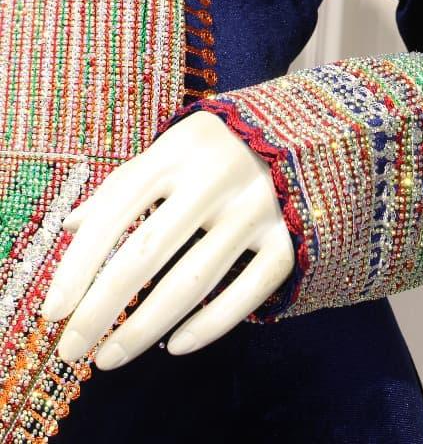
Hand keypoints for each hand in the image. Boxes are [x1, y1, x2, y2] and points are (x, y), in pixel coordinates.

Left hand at [40, 110, 294, 368]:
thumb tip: (73, 227)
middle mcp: (218, 175)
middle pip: (146, 252)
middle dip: (101, 308)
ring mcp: (258, 206)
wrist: (304, 130)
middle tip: (73, 349)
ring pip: (192, 281)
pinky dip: (210, 325)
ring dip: (144, 327)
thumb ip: (125, 183)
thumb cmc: (218, 147)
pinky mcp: (289, 236)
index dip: (79, 265)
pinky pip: (247, 292)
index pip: (116, 210)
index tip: (53, 312)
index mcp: (179, 148)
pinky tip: (175, 346)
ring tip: (110, 357)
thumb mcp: (171, 149)